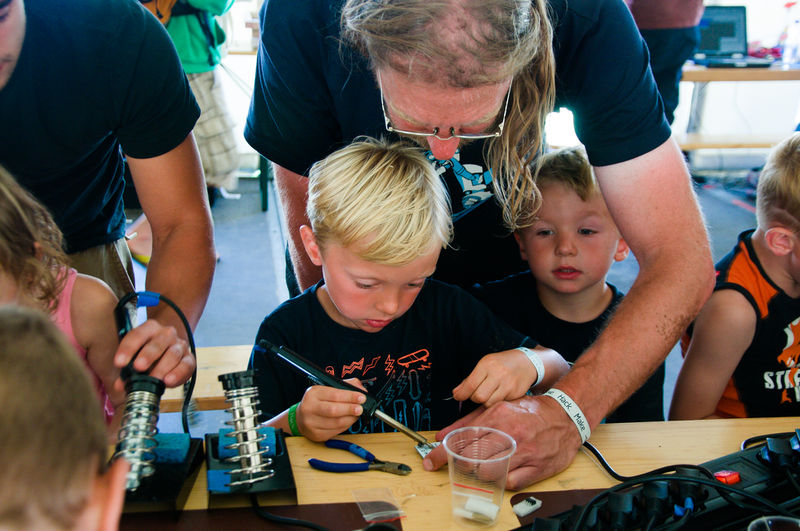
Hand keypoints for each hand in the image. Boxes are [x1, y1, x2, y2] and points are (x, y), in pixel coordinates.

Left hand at [112, 318, 193, 389]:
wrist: (168, 349)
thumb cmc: (148, 354)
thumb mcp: (135, 357)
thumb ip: (127, 370)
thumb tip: (119, 385)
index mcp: (150, 329)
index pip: (137, 334)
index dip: (128, 348)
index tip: (119, 363)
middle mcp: (166, 334)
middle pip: (158, 342)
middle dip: (148, 355)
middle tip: (138, 367)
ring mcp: (180, 345)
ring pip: (173, 353)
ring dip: (162, 367)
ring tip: (153, 379)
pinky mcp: (189, 359)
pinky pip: (186, 365)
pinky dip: (177, 374)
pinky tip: (168, 381)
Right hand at [296, 378, 366, 441]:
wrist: (301, 417)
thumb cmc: (318, 402)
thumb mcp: (327, 389)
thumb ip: (345, 386)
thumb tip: (360, 389)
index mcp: (313, 393)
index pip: (335, 395)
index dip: (350, 396)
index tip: (362, 397)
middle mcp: (309, 408)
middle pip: (334, 410)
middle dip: (350, 409)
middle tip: (360, 408)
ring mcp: (311, 423)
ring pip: (336, 423)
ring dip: (350, 419)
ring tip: (356, 415)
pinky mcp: (316, 434)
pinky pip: (335, 431)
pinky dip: (345, 426)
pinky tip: (348, 421)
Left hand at [422, 395, 582, 489]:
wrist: (566, 416)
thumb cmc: (530, 411)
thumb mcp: (499, 408)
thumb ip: (469, 421)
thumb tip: (443, 435)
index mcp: (498, 416)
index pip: (461, 438)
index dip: (442, 452)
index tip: (431, 460)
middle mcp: (509, 434)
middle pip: (471, 457)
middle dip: (459, 462)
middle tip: (456, 463)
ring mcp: (523, 452)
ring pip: (488, 472)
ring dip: (479, 472)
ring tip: (482, 465)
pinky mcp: (536, 468)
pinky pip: (509, 482)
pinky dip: (500, 481)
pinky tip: (500, 472)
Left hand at [451, 350, 535, 406]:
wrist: (526, 363)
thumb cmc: (501, 364)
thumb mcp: (485, 365)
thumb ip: (470, 379)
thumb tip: (456, 393)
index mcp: (487, 365)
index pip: (470, 384)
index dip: (461, 394)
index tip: (458, 397)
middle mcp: (497, 374)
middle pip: (479, 397)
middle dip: (474, 398)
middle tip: (477, 394)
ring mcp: (508, 385)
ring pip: (489, 403)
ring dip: (485, 402)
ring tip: (489, 394)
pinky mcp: (515, 394)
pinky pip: (499, 404)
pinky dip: (495, 402)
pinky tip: (498, 395)